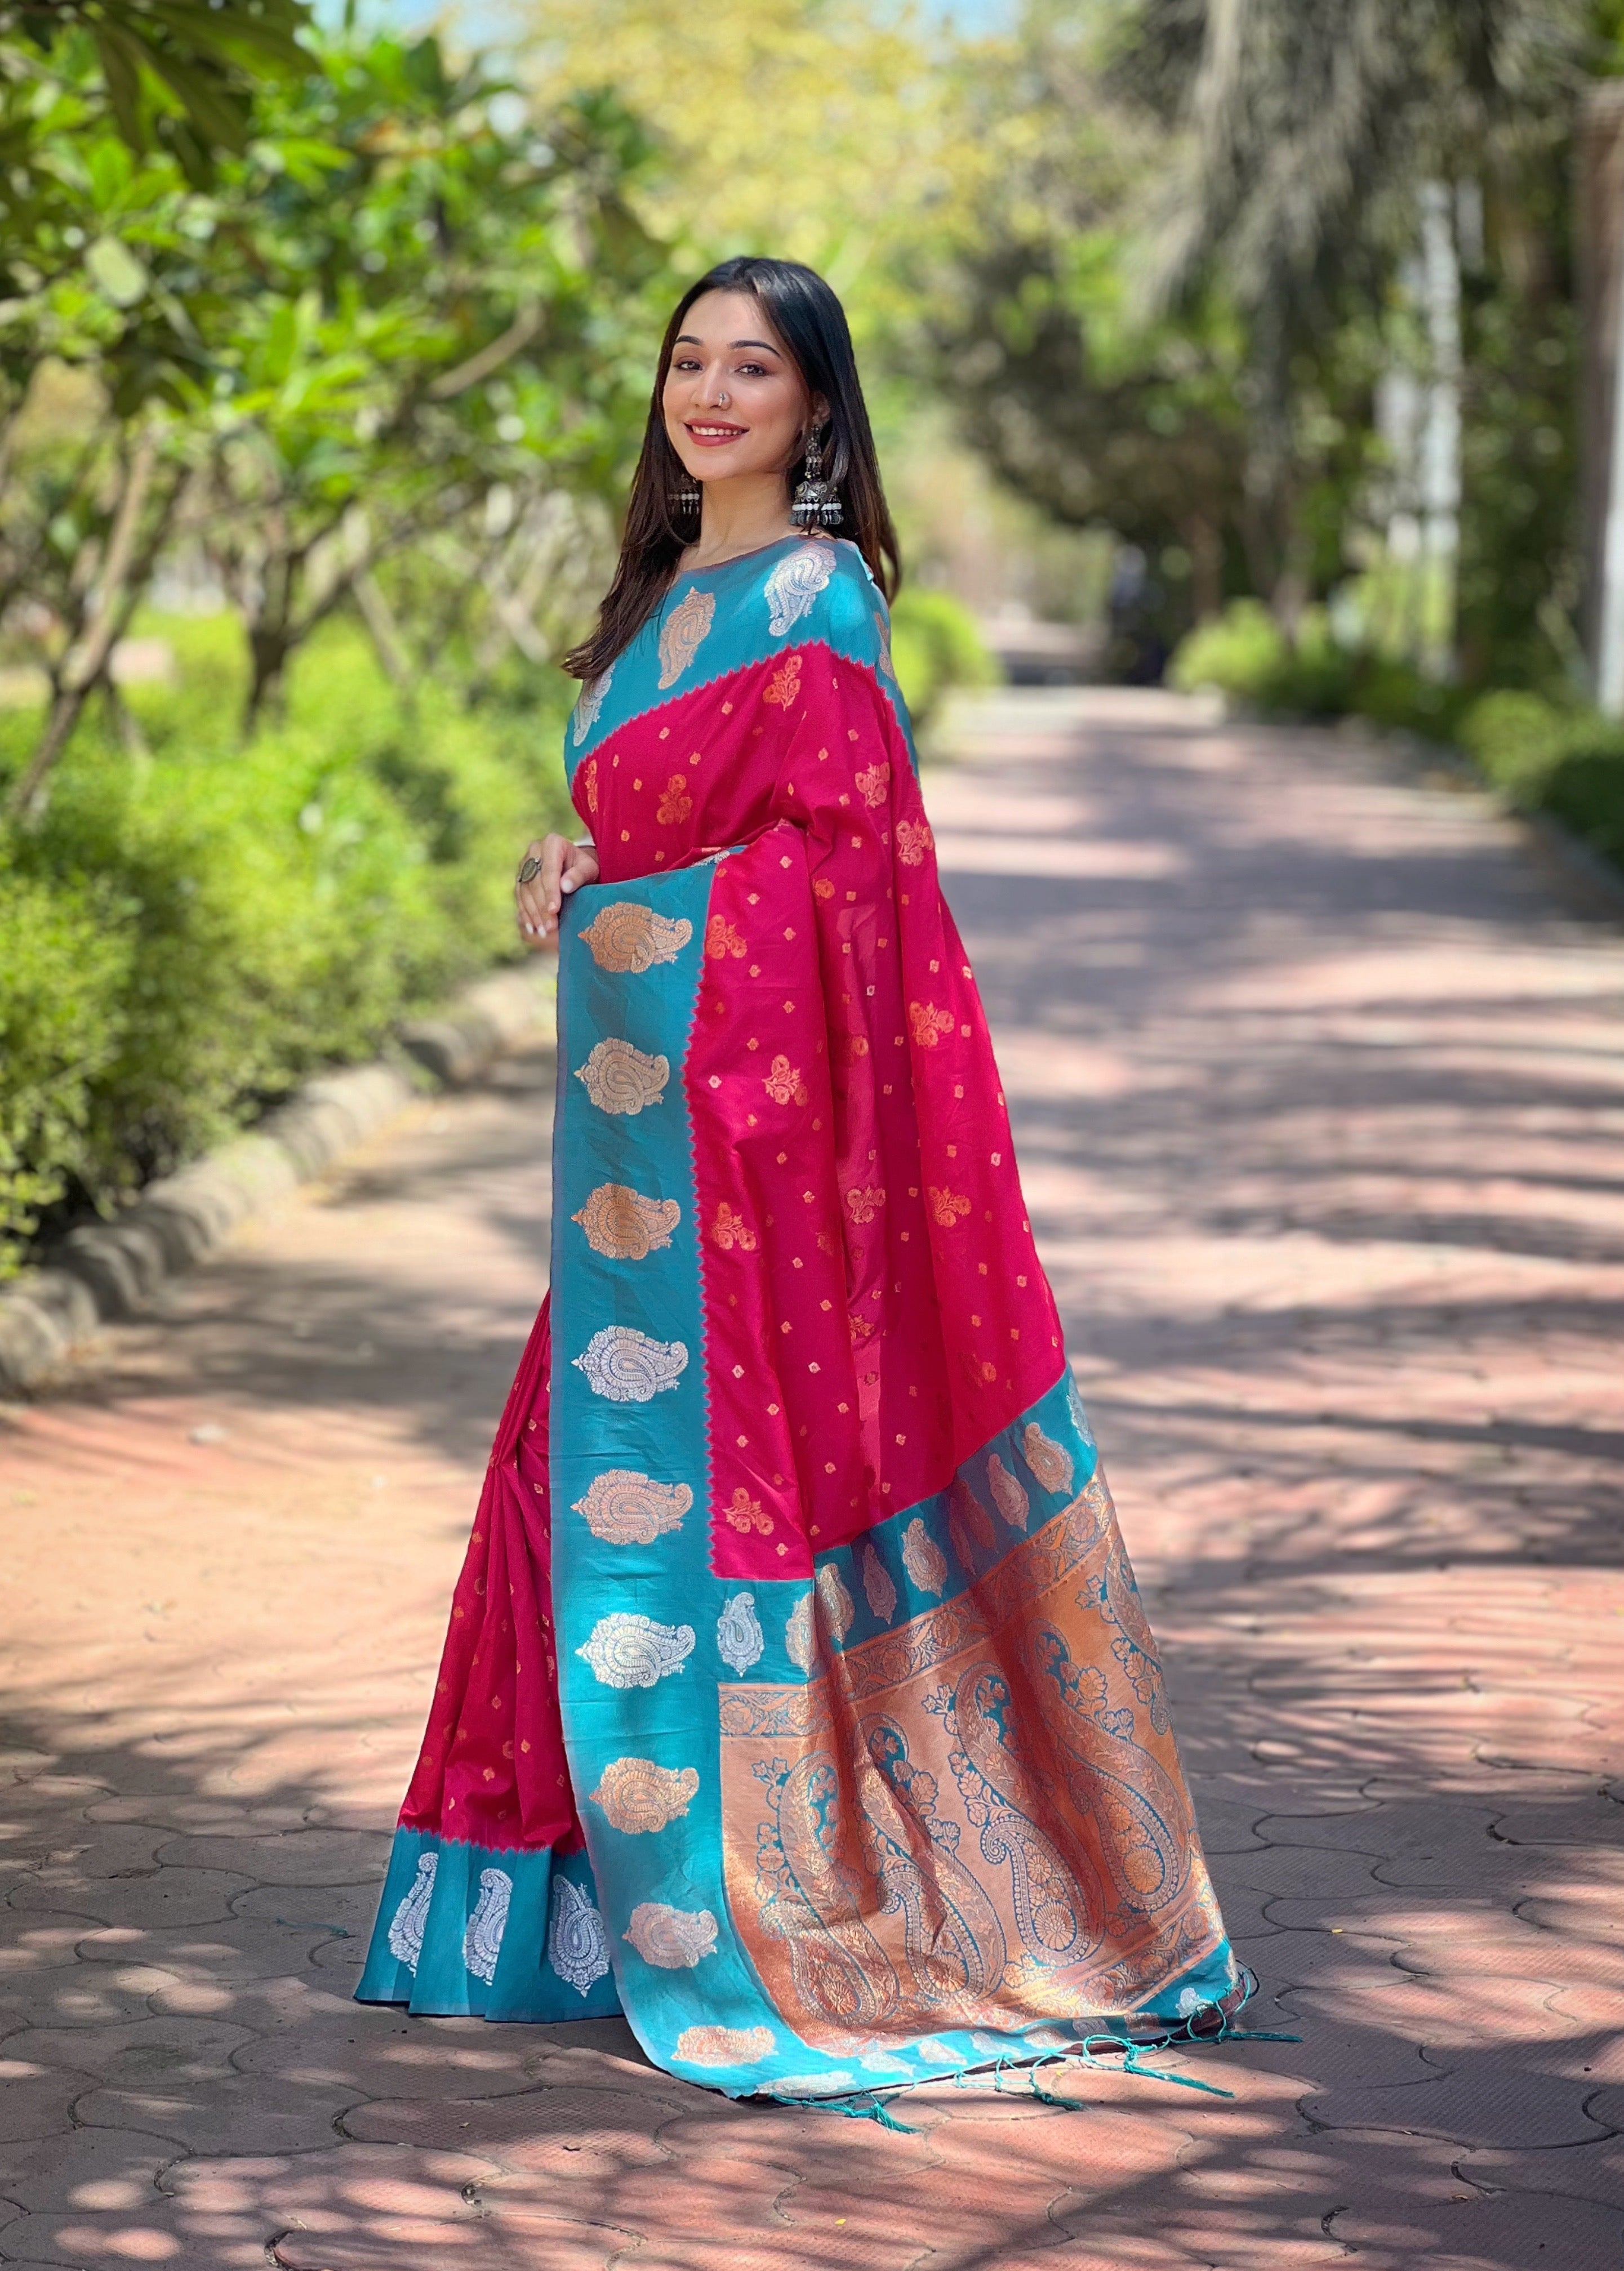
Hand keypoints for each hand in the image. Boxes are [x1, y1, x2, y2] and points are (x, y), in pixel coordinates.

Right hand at [515, 833, 598, 947]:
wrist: (574, 865)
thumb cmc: (585, 867)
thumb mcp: (589, 868)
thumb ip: (579, 875)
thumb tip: (565, 886)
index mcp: (552, 843)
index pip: (549, 871)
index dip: (550, 892)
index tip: (554, 910)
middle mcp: (533, 850)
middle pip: (535, 883)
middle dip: (542, 907)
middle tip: (550, 927)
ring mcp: (524, 864)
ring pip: (524, 891)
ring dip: (533, 913)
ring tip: (542, 931)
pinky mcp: (519, 877)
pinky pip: (519, 897)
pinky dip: (525, 913)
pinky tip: (531, 928)